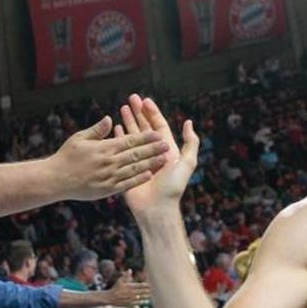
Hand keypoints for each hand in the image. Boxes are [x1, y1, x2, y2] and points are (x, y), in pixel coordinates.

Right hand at [48, 115, 169, 200]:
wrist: (55, 180)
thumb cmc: (66, 156)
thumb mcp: (79, 138)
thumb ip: (97, 130)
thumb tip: (110, 120)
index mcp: (104, 148)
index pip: (129, 141)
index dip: (145, 138)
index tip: (158, 134)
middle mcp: (109, 162)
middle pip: (135, 154)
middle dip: (153, 149)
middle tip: (167, 145)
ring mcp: (109, 177)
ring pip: (134, 169)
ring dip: (151, 163)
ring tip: (164, 159)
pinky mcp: (107, 189)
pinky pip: (126, 184)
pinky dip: (138, 179)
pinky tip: (149, 175)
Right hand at [106, 272, 151, 307]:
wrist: (110, 297)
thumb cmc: (116, 288)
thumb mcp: (120, 281)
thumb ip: (126, 276)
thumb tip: (130, 270)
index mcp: (129, 287)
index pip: (139, 285)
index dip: (145, 285)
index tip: (150, 285)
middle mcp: (131, 293)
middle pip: (141, 292)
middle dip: (147, 291)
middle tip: (153, 290)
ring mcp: (130, 299)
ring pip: (140, 298)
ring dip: (146, 296)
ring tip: (151, 295)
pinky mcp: (129, 304)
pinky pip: (137, 303)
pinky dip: (142, 302)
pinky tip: (146, 301)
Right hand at [116, 94, 199, 218]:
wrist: (157, 209)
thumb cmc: (173, 187)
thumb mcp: (186, 163)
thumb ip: (190, 143)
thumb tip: (189, 122)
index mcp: (166, 149)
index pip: (158, 125)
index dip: (151, 112)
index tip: (144, 100)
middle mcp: (153, 152)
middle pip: (145, 128)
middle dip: (138, 113)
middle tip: (130, 99)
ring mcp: (140, 160)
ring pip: (134, 136)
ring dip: (128, 122)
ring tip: (121, 109)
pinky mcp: (128, 168)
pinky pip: (123, 150)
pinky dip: (120, 138)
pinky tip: (115, 129)